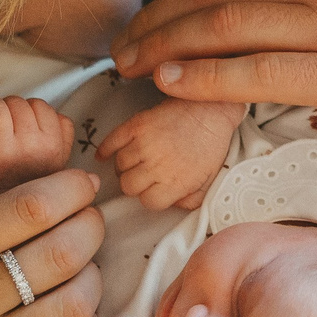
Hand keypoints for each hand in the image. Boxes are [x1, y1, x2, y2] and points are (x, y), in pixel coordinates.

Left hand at [0, 96, 74, 206]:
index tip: (23, 127)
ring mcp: (5, 151)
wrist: (0, 225)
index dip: (29, 112)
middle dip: (8, 110)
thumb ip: (63, 138)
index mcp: (54, 147)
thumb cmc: (25, 189)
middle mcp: (32, 147)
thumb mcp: (58, 166)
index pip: (40, 106)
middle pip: (16, 102)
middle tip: (4, 129)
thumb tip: (59, 118)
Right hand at [98, 97, 242, 209]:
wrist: (210, 110)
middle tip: (144, 176)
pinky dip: (105, 149)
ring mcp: (145, 144)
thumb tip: (173, 205)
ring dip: (126, 166)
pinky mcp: (137, 125)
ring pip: (119, 166)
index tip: (154, 190)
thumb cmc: (210, 143)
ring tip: (136, 161)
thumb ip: (191, 200)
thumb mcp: (209, 180)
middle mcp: (157, 165)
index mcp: (175, 181)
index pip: (147, 202)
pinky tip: (105, 154)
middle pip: (128, 186)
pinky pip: (111, 141)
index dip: (150, 197)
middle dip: (136, 184)